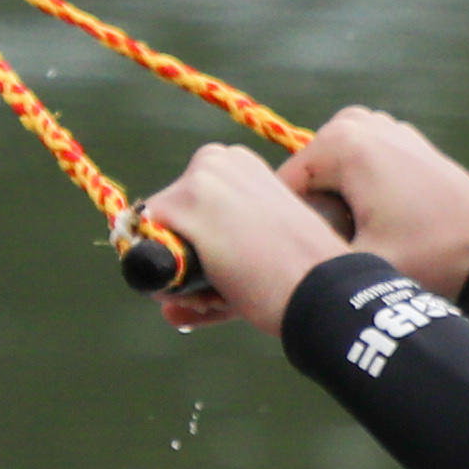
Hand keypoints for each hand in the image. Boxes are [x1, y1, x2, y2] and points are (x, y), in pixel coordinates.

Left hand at [133, 144, 358, 333]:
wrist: (322, 286)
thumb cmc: (302, 274)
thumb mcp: (260, 253)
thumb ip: (215, 272)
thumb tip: (170, 309)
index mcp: (239, 163)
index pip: (189, 208)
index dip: (199, 246)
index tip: (233, 270)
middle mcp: (215, 159)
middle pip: (168, 220)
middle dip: (186, 260)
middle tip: (228, 287)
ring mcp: (196, 179)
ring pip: (157, 237)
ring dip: (179, 275)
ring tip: (227, 291)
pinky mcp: (180, 205)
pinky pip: (146, 251)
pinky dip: (168, 282)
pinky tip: (212, 288)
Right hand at [277, 108, 468, 298]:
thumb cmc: (431, 256)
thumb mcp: (359, 266)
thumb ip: (306, 259)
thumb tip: (264, 265)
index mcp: (341, 141)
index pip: (282, 189)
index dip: (288, 231)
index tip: (309, 260)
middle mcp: (356, 121)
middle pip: (305, 179)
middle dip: (316, 217)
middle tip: (345, 252)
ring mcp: (378, 124)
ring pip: (328, 176)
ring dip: (335, 208)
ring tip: (363, 241)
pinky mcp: (395, 137)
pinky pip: (353, 168)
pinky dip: (357, 196)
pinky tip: (379, 227)